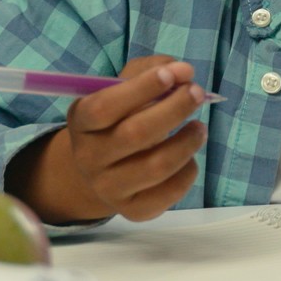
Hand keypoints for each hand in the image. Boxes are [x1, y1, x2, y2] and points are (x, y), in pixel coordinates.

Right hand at [9, 56, 208, 222]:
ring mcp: (108, 187)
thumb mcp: (124, 87)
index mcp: (81, 121)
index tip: (175, 74)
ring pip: (156, 166)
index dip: (142, 88)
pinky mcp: (133, 209)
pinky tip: (189, 156)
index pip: (105, 107)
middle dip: (175, 109)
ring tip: (199, 127)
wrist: (103, 168)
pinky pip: (169, 192)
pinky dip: (188, 170)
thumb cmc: (120, 118)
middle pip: (135, 135)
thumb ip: (150, 70)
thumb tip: (182, 71)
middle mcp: (89, 156)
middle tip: (197, 93)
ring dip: (187, 141)